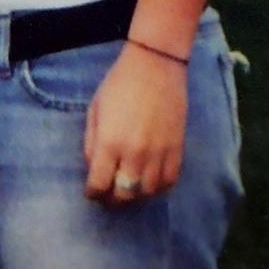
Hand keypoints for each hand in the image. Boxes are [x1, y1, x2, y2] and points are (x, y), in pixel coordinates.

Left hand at [84, 42, 187, 207]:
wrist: (156, 68)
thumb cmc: (118, 85)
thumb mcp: (94, 111)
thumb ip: (91, 142)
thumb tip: (93, 168)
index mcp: (110, 143)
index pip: (99, 184)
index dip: (93, 194)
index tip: (91, 193)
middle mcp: (135, 154)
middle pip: (124, 194)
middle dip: (112, 200)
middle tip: (107, 198)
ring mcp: (159, 154)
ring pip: (148, 193)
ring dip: (135, 197)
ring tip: (127, 193)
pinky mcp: (178, 151)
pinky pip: (170, 182)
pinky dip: (158, 189)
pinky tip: (148, 185)